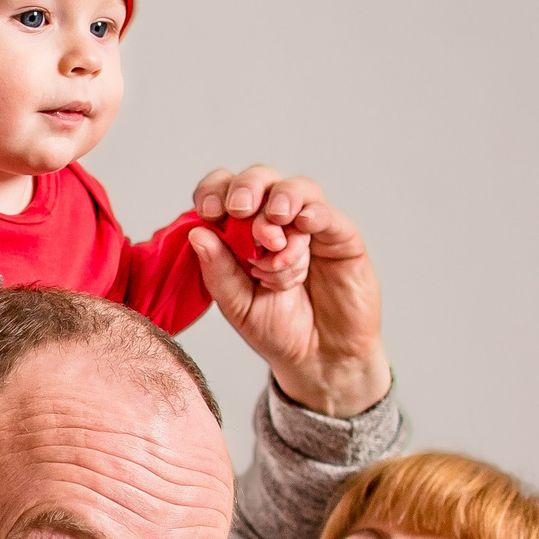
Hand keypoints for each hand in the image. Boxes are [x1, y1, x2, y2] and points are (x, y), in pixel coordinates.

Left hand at [189, 165, 386, 416]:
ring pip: (295, 190)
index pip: (223, 193)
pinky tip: (303, 226)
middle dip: (246, 188)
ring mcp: (309, 227)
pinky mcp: (341, 237)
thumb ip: (218, 270)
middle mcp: (275, 221)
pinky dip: (312, 214)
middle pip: (260, 180)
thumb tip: (197, 232)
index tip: (209, 211)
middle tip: (240, 210)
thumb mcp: (237, 305)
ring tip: (274, 239)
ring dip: (279, 205)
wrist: (319, 358)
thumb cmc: (276, 328)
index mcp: (240, 232)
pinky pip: (327, 214)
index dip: (214, 191)